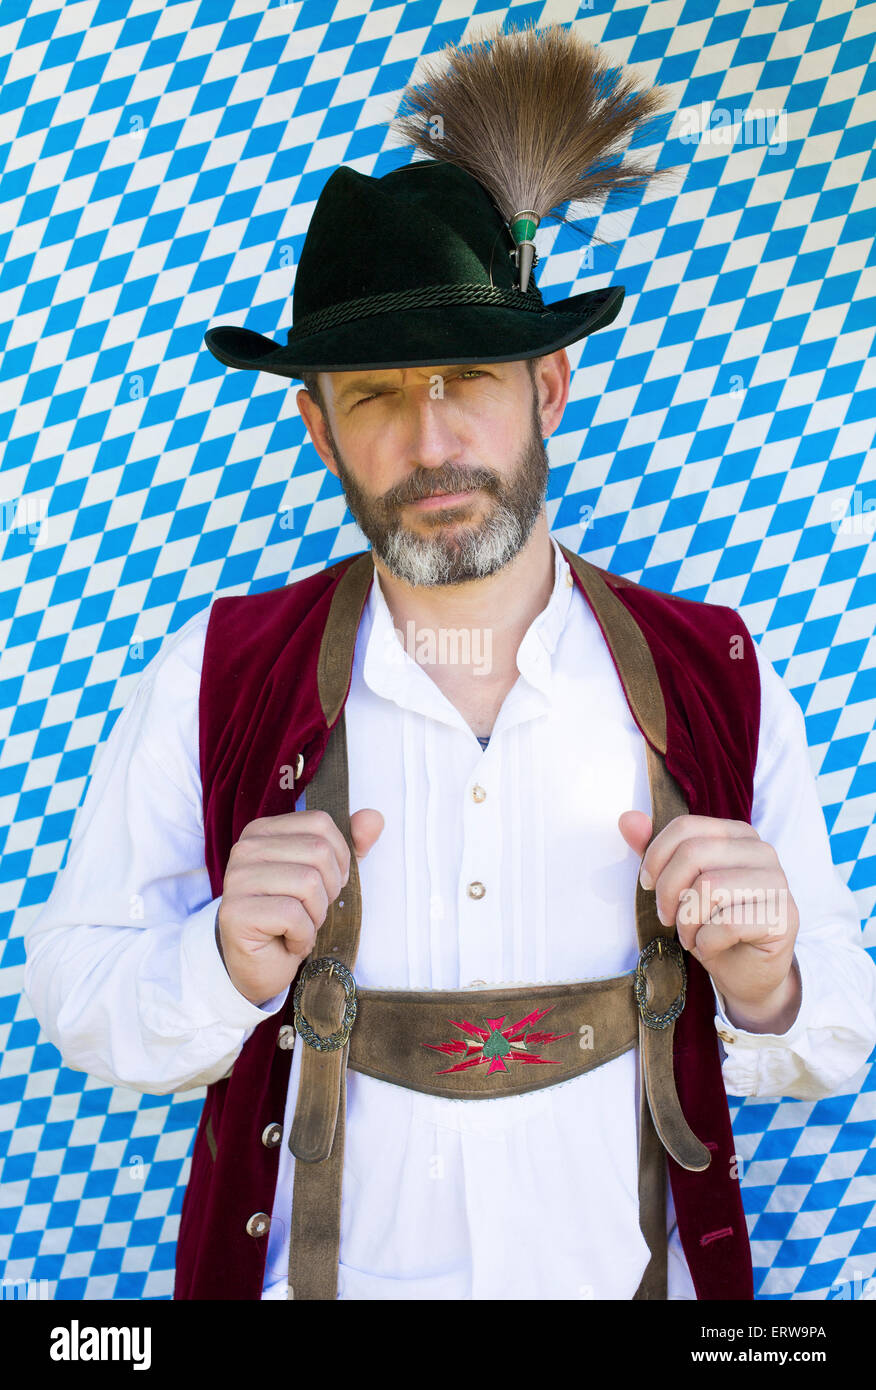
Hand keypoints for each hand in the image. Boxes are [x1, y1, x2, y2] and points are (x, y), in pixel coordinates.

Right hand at [216, 807, 383, 1005]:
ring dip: (316, 915)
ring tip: (299, 927)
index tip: (326, 885)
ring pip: (309, 882)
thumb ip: (351, 845)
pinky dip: (303, 935)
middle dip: (328, 891)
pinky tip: (289, 942)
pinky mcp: (236, 912)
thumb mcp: (328, 877)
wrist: (261, 967)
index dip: (338, 858)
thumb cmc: (292, 919)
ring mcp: (237, 879)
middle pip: (318, 851)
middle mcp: (245, 848)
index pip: (320, 823)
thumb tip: (374, 818)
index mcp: (264, 831)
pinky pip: (293, 915)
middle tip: (310, 912)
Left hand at [618, 810, 800, 1032]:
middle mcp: (762, 851)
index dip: (656, 857)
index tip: (647, 884)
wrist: (746, 973)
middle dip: (667, 892)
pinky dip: (705, 941)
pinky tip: (708, 947)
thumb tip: (627, 819)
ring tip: (689, 935)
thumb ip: (656, 852)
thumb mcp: (678, 887)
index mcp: (738, 834)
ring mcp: (778, 883)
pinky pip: (727, 923)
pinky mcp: (784, 917)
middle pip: (694, 854)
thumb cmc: (712, 925)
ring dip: (687, 920)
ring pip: (709, 887)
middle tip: (666, 917)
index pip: (686, 827)